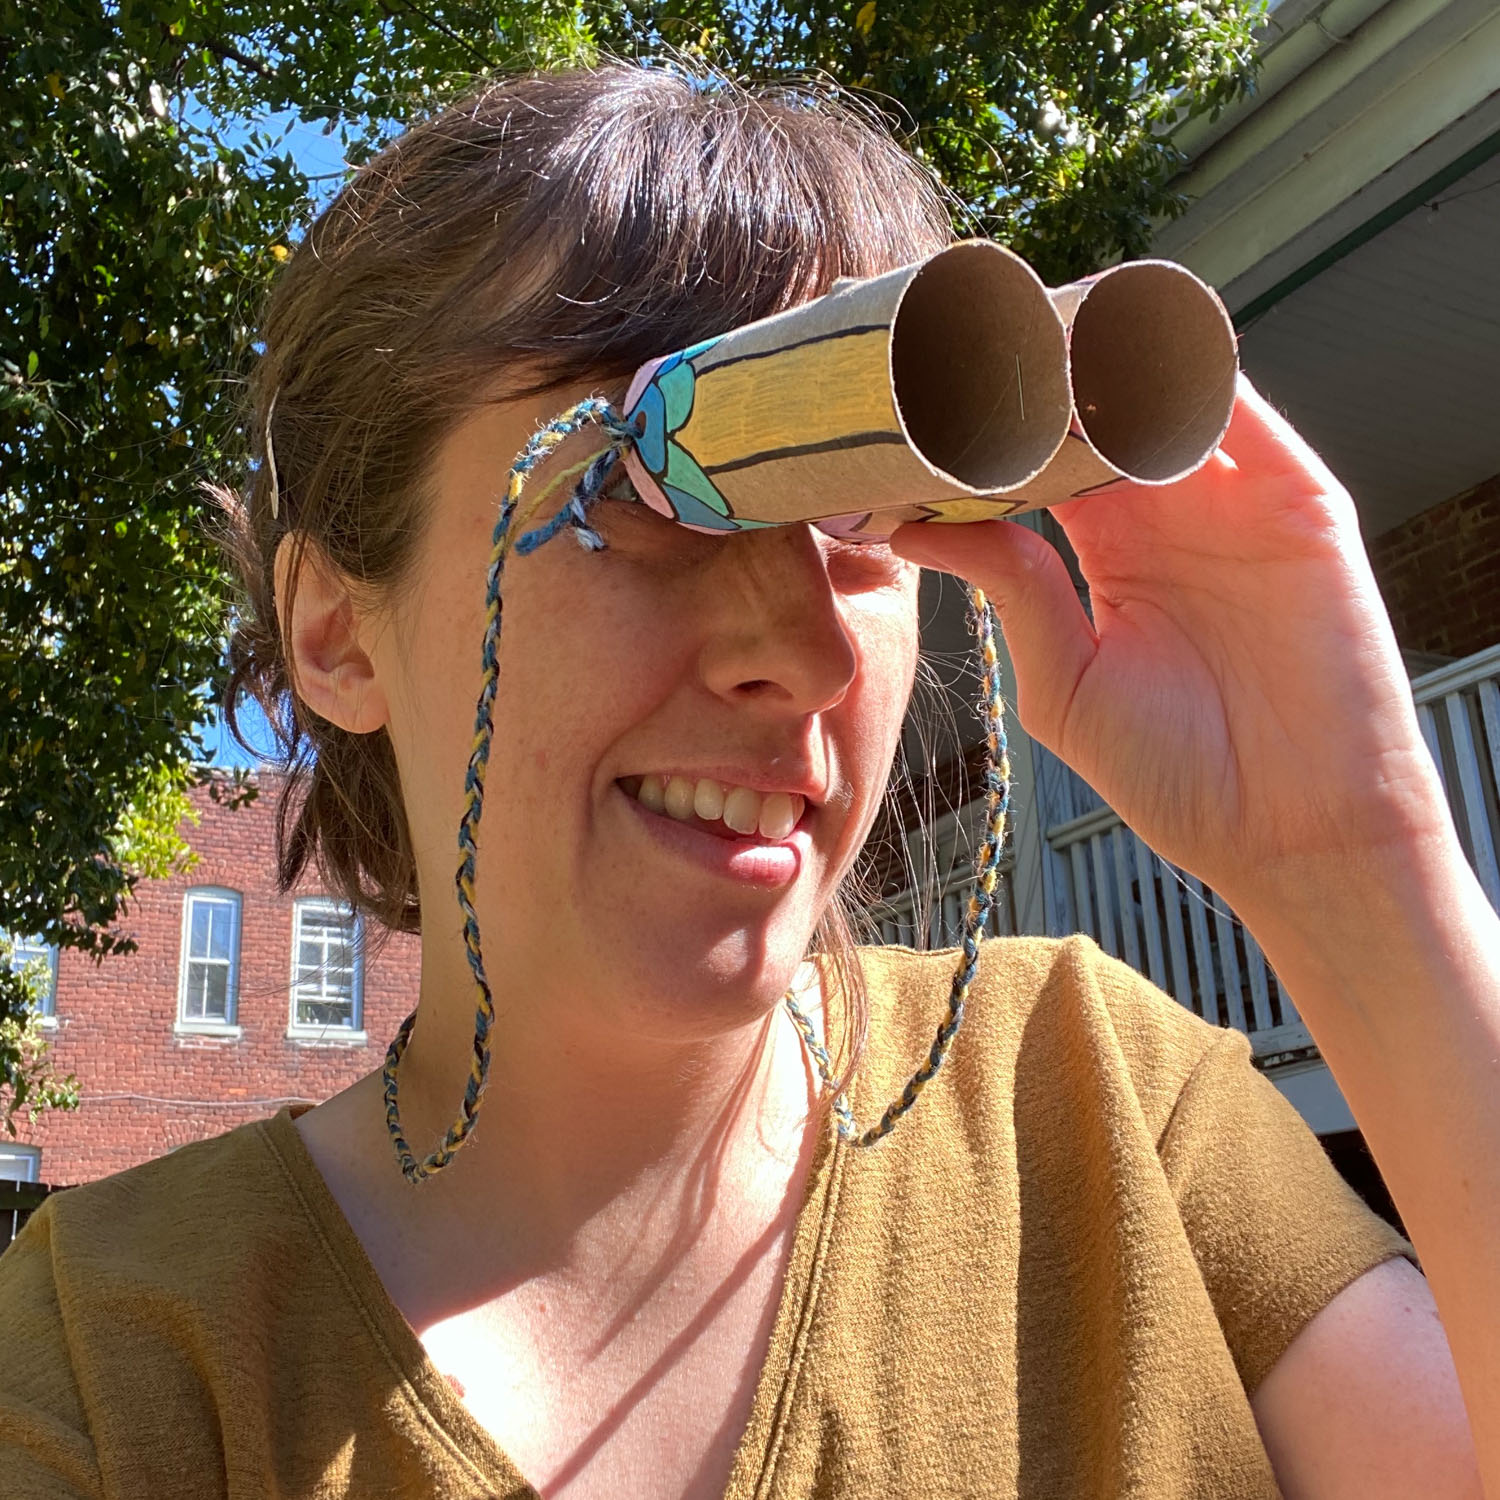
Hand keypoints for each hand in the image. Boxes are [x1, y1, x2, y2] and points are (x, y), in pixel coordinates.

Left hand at [888, 374, 1453, 906]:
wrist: (1291, 828)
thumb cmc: (1176, 773)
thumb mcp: (1065, 681)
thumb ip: (1008, 588)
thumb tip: (913, 526)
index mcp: (1106, 549)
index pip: (1038, 459)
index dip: (988, 426)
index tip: (920, 395)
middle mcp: (1166, 514)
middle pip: (1096, 413)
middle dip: (1038, 375)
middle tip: (970, 337)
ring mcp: (1233, 501)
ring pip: (1164, 398)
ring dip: (1105, 362)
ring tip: (1033, 333)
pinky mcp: (1298, 502)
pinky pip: (1243, 417)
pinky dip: (1188, 378)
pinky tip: (1127, 358)